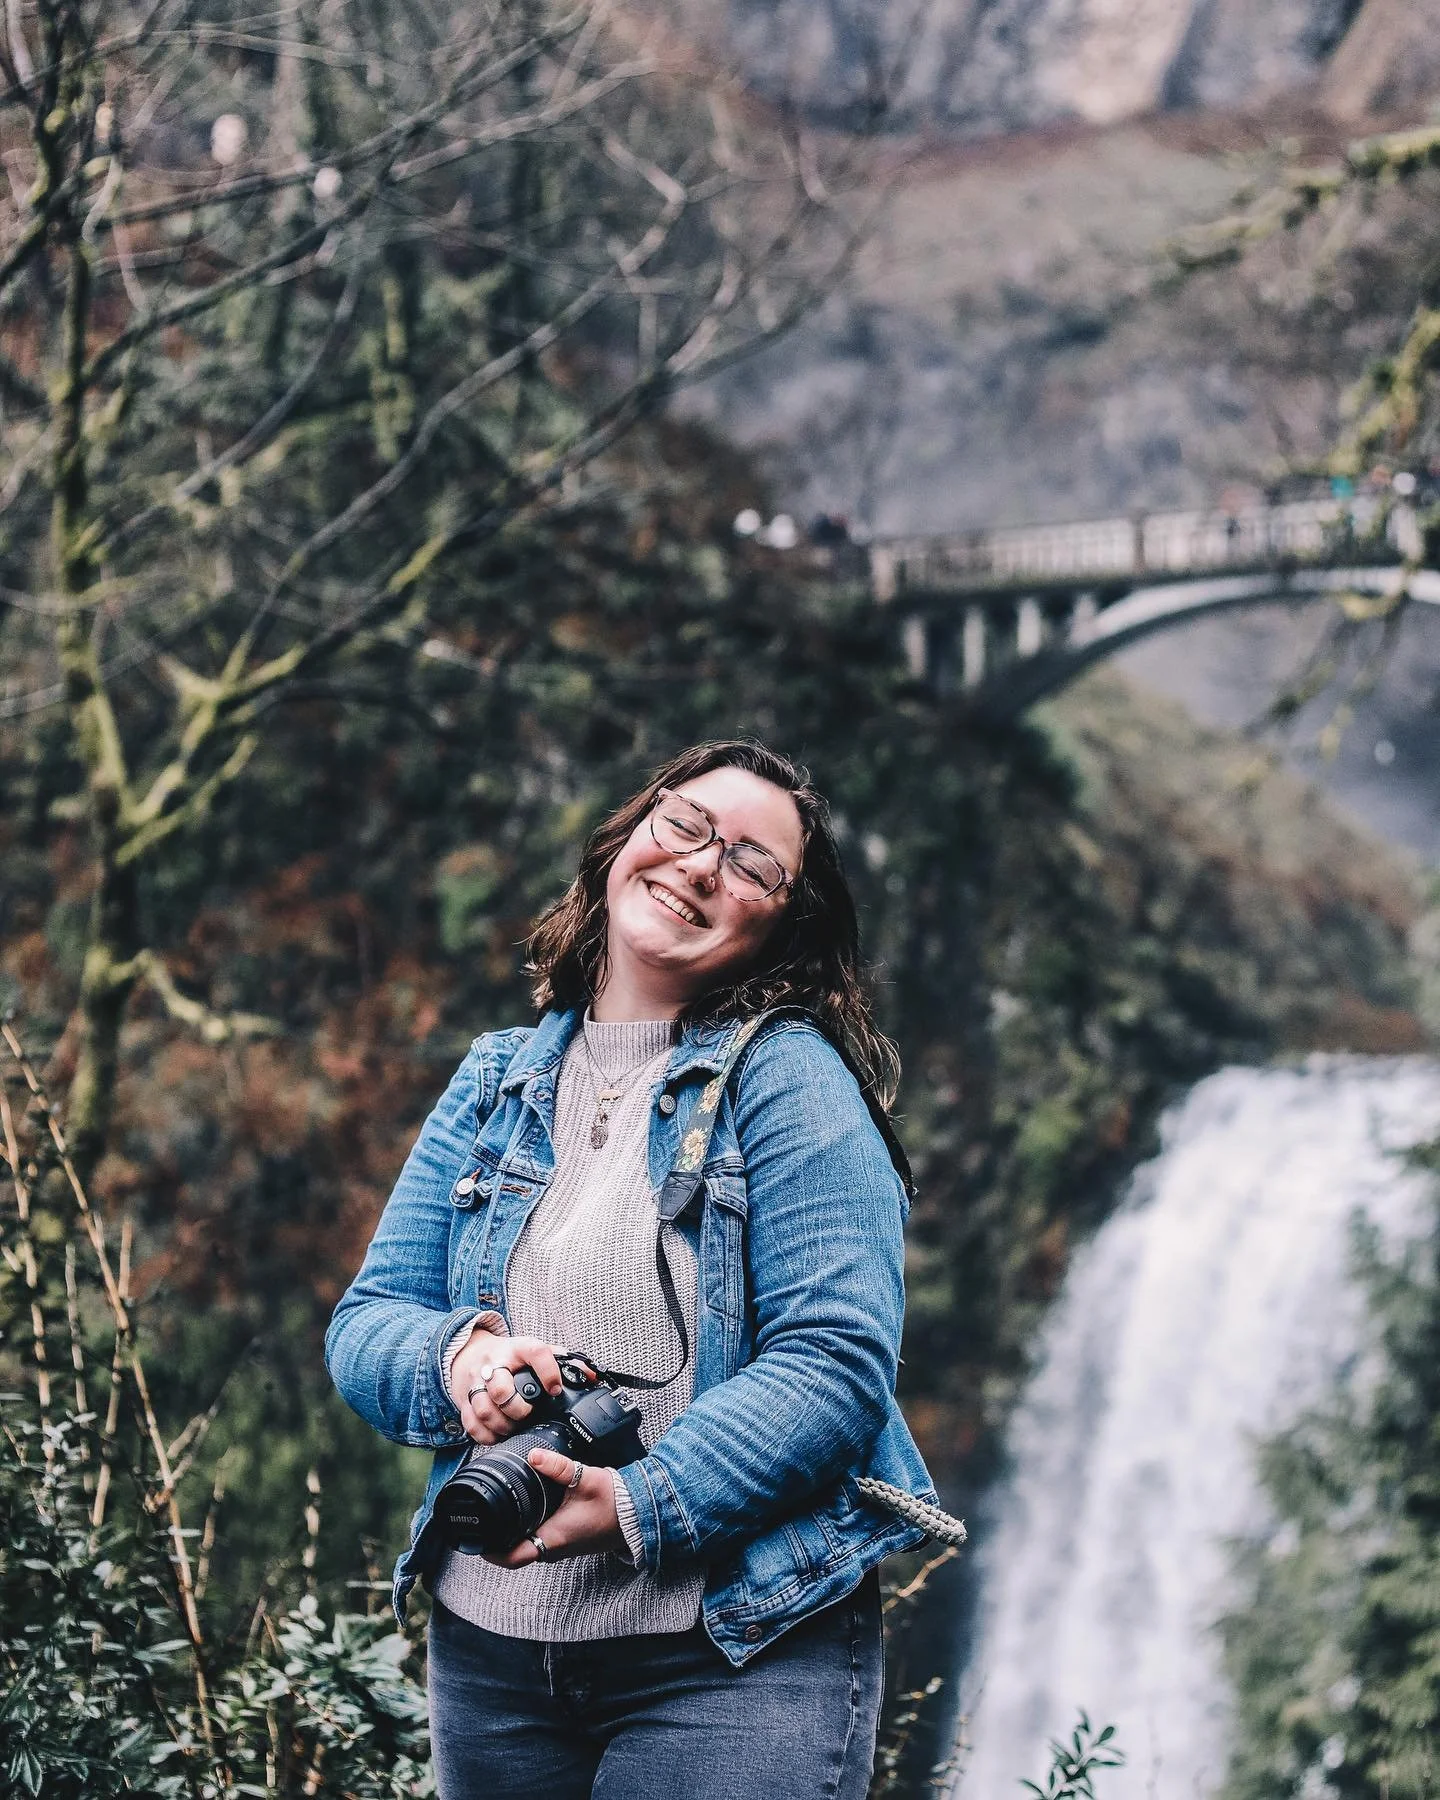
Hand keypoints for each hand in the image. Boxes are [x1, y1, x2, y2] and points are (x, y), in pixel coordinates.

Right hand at [451, 1331, 568, 1444]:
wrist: (471, 1353)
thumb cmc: (510, 1356)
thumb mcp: (534, 1352)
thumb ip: (563, 1361)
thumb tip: (591, 1376)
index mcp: (517, 1349)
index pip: (535, 1352)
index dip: (548, 1371)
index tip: (555, 1389)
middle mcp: (494, 1364)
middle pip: (501, 1388)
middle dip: (517, 1409)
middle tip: (528, 1414)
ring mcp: (476, 1382)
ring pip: (484, 1408)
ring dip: (502, 1425)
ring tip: (513, 1428)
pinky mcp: (463, 1399)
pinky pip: (471, 1423)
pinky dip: (485, 1435)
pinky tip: (497, 1435)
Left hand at [484, 1448, 625, 1565]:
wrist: (639, 1513)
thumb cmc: (615, 1502)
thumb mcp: (586, 1479)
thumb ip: (558, 1466)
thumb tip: (533, 1455)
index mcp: (553, 1538)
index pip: (512, 1557)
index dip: (489, 1551)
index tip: (475, 1539)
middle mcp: (554, 1547)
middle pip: (515, 1552)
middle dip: (496, 1539)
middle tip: (481, 1519)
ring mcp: (562, 1545)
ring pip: (527, 1545)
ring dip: (512, 1534)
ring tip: (499, 1511)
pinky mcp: (568, 1538)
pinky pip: (540, 1539)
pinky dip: (527, 1528)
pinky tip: (527, 1508)